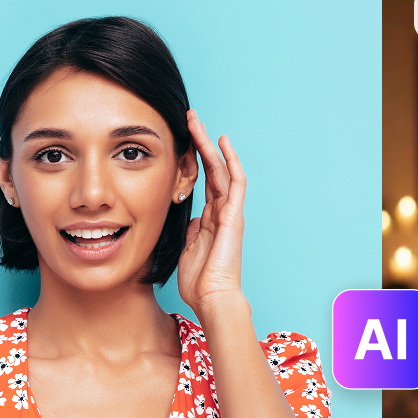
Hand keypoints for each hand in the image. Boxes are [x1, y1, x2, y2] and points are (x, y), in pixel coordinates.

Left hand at [177, 110, 245, 319]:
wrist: (213, 298)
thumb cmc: (200, 282)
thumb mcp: (186, 250)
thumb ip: (189, 232)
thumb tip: (188, 219)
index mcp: (211, 220)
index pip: (204, 182)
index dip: (194, 160)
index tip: (182, 141)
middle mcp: (222, 212)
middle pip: (213, 169)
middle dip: (201, 144)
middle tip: (189, 120)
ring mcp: (230, 212)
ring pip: (222, 169)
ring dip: (210, 145)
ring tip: (198, 122)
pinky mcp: (234, 215)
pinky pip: (235, 182)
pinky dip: (230, 160)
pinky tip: (222, 141)